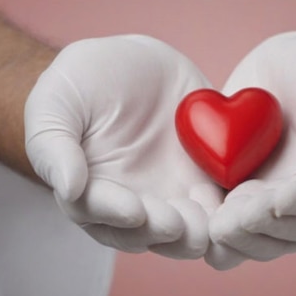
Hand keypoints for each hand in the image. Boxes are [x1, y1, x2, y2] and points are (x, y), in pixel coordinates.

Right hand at [25, 35, 222, 258]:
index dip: (117, 215)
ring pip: (189, 227)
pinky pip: (222, 198)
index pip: (101, 214)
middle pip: (149, 233)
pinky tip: (241, 201)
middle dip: (165, 232)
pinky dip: (232, 205)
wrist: (129, 62)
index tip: (135, 210)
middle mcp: (133, 202)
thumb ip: (54, 145)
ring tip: (211, 220)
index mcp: (92, 192)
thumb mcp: (56, 103)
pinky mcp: (206, 176)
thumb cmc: (80, 84)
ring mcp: (172, 192)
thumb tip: (68, 188)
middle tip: (179, 224)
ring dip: (201, 230)